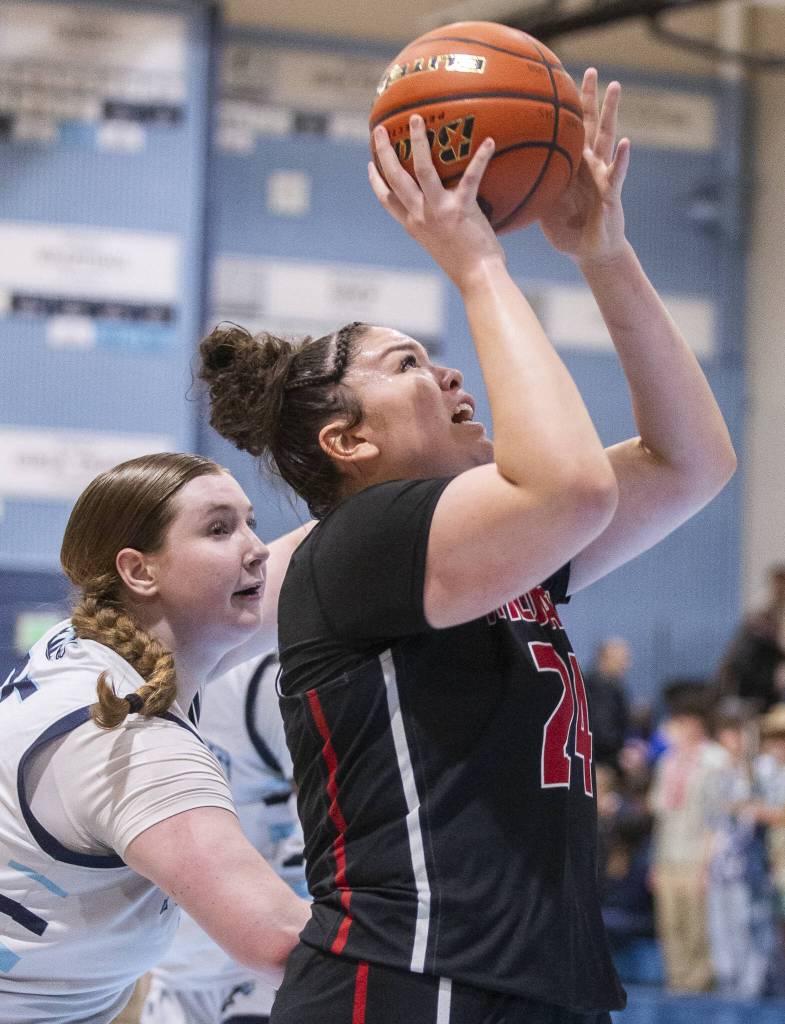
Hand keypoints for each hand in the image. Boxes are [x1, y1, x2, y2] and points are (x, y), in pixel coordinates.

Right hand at [369, 115, 504, 288]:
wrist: (477, 278)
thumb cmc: (464, 265)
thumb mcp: (440, 244)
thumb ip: (436, 226)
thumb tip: (444, 212)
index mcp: (414, 225)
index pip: (387, 200)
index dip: (376, 181)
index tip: (370, 165)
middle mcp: (421, 216)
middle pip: (396, 179)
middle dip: (384, 152)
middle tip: (378, 130)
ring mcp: (439, 212)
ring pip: (422, 170)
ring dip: (418, 142)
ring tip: (416, 119)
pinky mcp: (461, 209)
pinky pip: (471, 177)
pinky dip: (481, 158)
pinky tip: (490, 142)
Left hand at [539, 69, 629, 265]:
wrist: (589, 251)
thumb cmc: (567, 229)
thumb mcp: (542, 207)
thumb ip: (528, 192)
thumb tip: (498, 187)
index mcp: (572, 166)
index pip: (567, 132)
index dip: (564, 110)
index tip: (555, 82)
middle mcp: (589, 165)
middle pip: (589, 124)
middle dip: (588, 98)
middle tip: (587, 70)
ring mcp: (602, 176)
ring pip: (607, 138)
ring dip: (611, 111)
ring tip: (615, 86)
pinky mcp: (611, 194)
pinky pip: (616, 174)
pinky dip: (621, 158)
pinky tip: (625, 142)